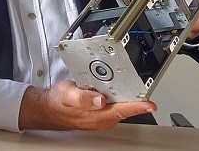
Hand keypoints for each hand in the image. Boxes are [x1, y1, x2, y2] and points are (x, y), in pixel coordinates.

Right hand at [18, 80, 156, 130]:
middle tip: (144, 84)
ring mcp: (103, 114)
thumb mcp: (67, 95)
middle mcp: (103, 117)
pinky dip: (118, 92)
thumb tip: (99, 100)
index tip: (150, 104)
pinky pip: (114, 101)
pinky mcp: (101, 109)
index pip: (123, 111)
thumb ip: (83, 98)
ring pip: (121, 103)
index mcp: (98, 115)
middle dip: (137, 96)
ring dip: (128, 93)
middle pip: (126, 106)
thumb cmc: (57, 103)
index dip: (138, 107)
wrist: (49, 108)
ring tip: (132, 80)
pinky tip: (116, 84)